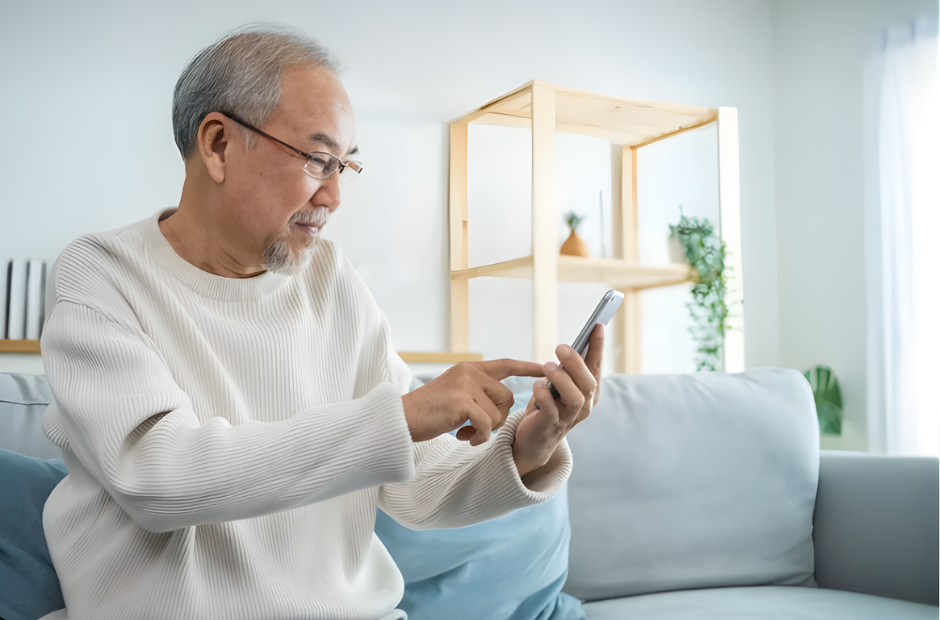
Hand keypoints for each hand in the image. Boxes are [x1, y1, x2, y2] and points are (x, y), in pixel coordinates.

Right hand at [402, 359, 544, 445]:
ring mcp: (465, 385)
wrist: (401, 419)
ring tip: (465, 431)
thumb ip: (478, 391)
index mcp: (470, 368)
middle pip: (507, 398)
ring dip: (486, 429)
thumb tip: (504, 402)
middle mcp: (469, 372)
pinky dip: (478, 437)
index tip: (546, 367)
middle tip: (475, 427)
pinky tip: (463, 438)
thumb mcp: (456, 393)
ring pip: (498, 413)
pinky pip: (486, 425)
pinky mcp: (461, 402)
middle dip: (498, 418)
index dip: (527, 367)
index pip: (506, 365)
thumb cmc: (430, 412)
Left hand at [512, 324, 602, 476]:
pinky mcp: (551, 425)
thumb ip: (565, 371)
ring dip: (562, 379)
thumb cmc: (548, 406)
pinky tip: (537, 385)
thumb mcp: (559, 385)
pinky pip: (550, 409)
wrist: (535, 439)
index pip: (595, 366)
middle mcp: (583, 405)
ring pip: (575, 398)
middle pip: (588, 383)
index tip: (598, 326)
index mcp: (588, 392)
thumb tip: (567, 349)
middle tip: (561, 347)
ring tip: (548, 367)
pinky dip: (543, 395)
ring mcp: (569, 417)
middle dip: (576, 363)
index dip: (597, 346)